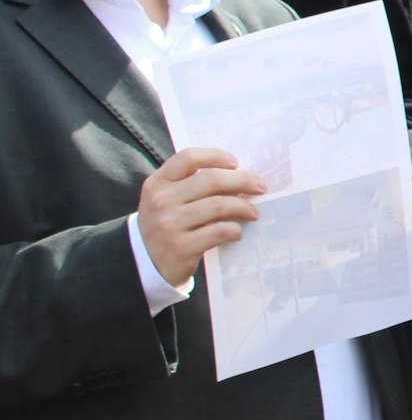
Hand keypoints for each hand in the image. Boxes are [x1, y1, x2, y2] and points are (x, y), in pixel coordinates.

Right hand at [136, 148, 265, 284]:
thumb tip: (238, 175)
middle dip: (243, 180)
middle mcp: (161, 200)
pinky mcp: (182, 246)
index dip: (216, 156)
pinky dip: (235, 229)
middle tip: (260, 187)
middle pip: (212, 180)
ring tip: (253, 212)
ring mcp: (170, 224)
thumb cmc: (165, 225)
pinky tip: (238, 232)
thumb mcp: (165, 200)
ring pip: (220, 205)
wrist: (143, 263)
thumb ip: (189, 185)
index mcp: (157, 183)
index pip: (188, 158)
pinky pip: (220, 231)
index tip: (236, 163)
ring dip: (244, 207)